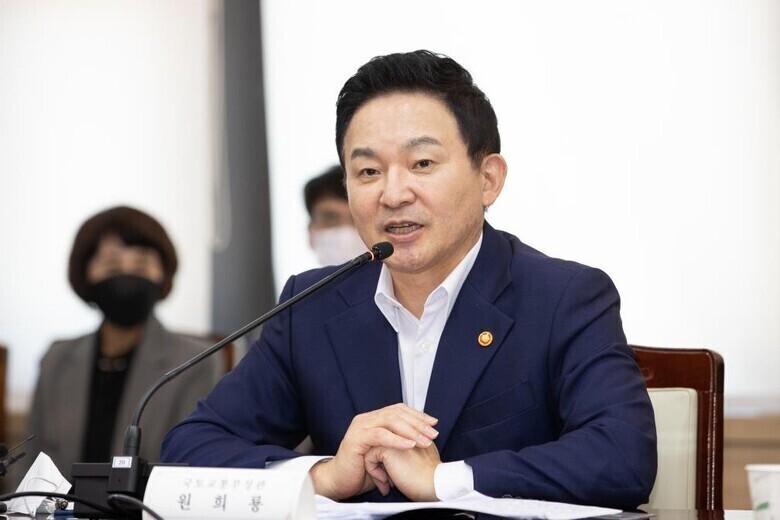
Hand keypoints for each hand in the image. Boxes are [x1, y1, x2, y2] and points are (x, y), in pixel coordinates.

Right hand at [309, 403, 438, 500]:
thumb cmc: (363, 470)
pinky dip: (397, 440)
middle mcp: (366, 419)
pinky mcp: (356, 439)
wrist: (341, 481)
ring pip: (389, 421)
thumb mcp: (386, 452)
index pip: (398, 409)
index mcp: (373, 419)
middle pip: (396, 413)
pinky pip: (380, 435)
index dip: (417, 414)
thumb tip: (423, 437)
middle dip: (418, 423)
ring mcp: (360, 427)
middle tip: (433, 433)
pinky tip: (409, 445)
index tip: (433, 423)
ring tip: (425, 441)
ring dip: (410, 431)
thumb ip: (399, 441)